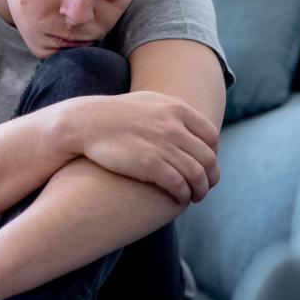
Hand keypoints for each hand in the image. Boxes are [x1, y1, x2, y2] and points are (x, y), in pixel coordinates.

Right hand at [66, 92, 219, 203]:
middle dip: (211, 176)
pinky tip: (180, 198)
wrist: (86, 122)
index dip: (213, 154)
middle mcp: (174, 126)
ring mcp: (163, 145)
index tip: (207, 164)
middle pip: (208, 158)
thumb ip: (172, 110)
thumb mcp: (150, 101)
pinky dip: (183, 194)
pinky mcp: (149, 164)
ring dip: (201, 189)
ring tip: (196, 197)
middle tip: (206, 186)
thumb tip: (188, 120)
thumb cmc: (116, 113)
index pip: (211, 136)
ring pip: (197, 174)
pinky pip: (179, 184)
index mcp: (177, 109)